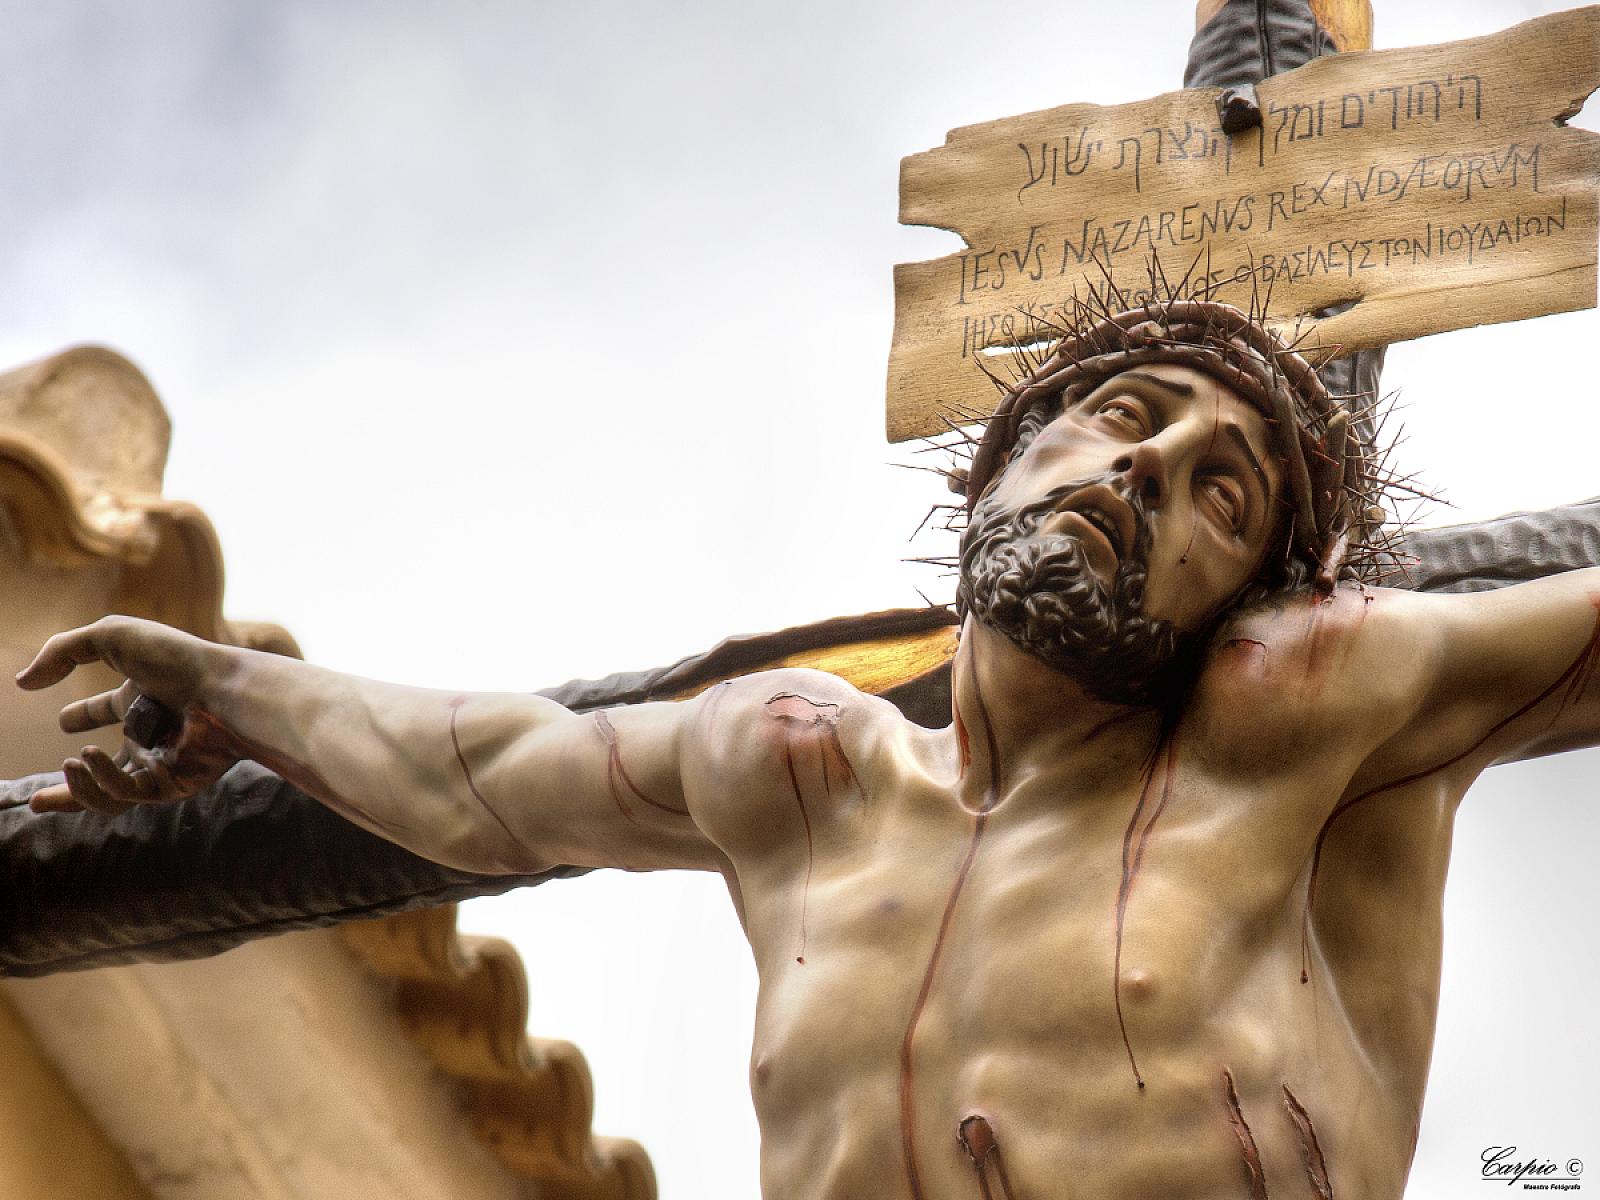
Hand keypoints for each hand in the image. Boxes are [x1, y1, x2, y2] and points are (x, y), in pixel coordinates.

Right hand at [16, 616, 244, 815]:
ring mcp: (160, 762)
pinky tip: (85, 757)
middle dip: (72, 787)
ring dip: (77, 789)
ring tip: (68, 763)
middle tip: (39, 799)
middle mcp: (152, 732)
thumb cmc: (175, 659)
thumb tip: (23, 682)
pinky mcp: (171, 785)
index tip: (65, 721)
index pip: (108, 709)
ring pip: (109, 795)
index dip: (84, 714)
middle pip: (108, 769)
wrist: (222, 691)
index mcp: (142, 697)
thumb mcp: (111, 637)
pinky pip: (125, 795)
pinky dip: (100, 781)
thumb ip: (62, 651)